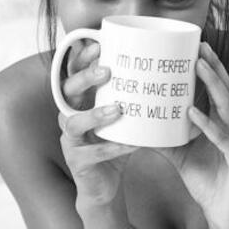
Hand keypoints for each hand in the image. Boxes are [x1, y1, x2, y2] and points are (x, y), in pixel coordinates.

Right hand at [57, 40, 137, 213]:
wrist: (105, 185)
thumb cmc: (115, 144)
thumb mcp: (122, 117)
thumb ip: (131, 96)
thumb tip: (161, 69)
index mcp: (80, 101)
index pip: (74, 73)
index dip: (81, 58)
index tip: (98, 43)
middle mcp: (69, 116)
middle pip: (67, 91)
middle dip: (84, 78)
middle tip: (106, 71)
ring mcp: (70, 141)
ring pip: (73, 123)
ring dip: (95, 114)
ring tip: (118, 109)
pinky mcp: (77, 162)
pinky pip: (93, 154)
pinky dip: (113, 149)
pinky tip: (132, 144)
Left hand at [154, 41, 228, 228]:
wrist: (223, 217)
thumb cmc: (207, 182)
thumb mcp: (180, 154)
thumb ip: (165, 136)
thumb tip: (138, 122)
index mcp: (226, 124)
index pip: (219, 90)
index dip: (210, 68)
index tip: (195, 47)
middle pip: (227, 92)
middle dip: (214, 67)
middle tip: (199, 46)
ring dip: (214, 87)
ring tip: (199, 67)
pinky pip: (225, 140)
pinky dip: (209, 126)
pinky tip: (193, 112)